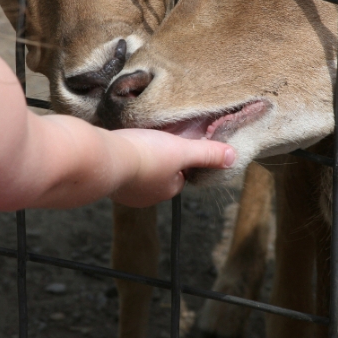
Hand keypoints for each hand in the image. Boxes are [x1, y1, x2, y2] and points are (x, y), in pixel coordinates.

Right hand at [110, 128, 235, 206]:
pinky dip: (121, 160)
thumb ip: (207, 153)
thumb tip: (234, 157)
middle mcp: (145, 197)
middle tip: (153, 140)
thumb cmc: (146, 155)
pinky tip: (119, 148)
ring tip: (135, 142)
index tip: (173, 143)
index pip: (181, 176)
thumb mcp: (182, 150)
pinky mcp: (105, 181)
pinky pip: (118, 169)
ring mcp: (123, 191)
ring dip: (137, 159)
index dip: (180, 158)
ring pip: (137, 173)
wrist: (104, 158)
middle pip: (159, 175)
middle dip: (157, 160)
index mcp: (167, 191)